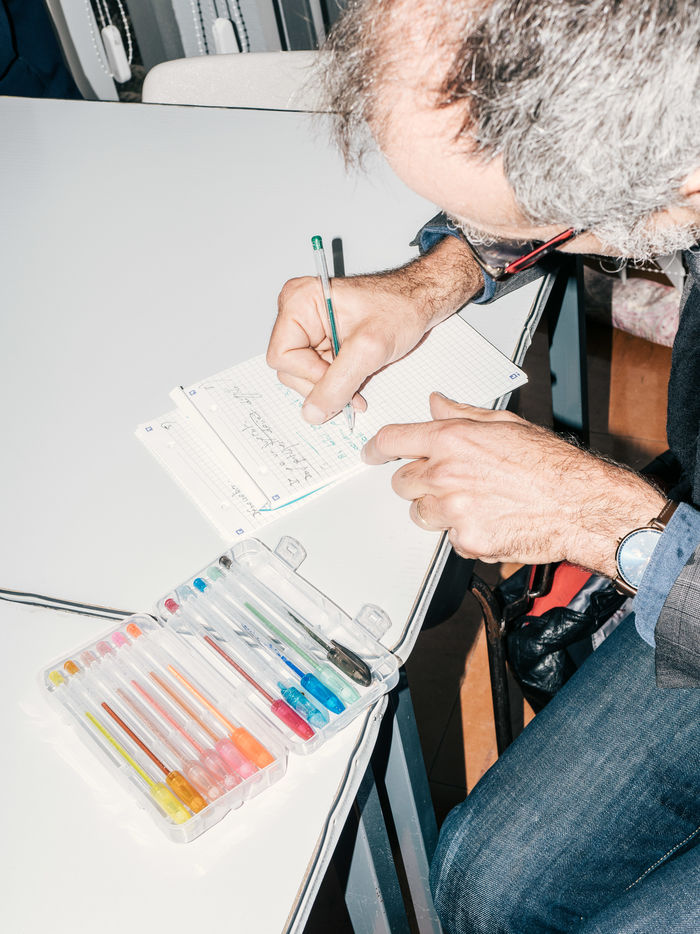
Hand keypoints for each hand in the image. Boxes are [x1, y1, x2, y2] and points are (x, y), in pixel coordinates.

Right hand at [266, 236, 481, 424]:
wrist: (419, 301)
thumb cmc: (399, 307)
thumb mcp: (369, 348)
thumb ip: (338, 383)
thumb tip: (313, 412)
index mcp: (299, 302)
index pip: (282, 356)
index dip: (309, 375)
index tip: (341, 377)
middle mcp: (297, 313)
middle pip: (290, 369)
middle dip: (323, 384)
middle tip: (353, 386)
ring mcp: (308, 329)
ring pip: (304, 376)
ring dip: (332, 386)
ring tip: (359, 379)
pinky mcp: (320, 341)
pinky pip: (318, 373)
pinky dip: (337, 383)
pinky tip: (356, 379)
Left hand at [361, 394, 665, 574]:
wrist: (579, 504)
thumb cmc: (550, 463)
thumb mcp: (504, 424)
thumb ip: (461, 414)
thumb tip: (435, 402)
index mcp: (452, 440)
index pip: (393, 440)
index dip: (376, 448)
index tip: (370, 453)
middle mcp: (446, 474)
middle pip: (401, 483)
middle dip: (417, 482)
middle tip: (446, 481)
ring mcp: (454, 511)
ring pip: (421, 514)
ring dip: (437, 510)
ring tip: (474, 502)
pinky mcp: (466, 540)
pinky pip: (449, 539)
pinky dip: (464, 533)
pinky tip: (491, 520)